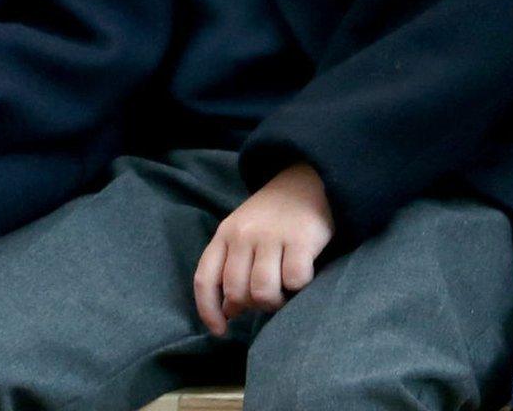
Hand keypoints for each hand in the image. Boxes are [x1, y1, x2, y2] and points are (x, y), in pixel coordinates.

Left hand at [193, 162, 333, 336]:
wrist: (306, 180)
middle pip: (236, 292)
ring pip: (263, 292)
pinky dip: (300, 287)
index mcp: (223, 236)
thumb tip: (227, 312)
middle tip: (269, 298)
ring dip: (276, 302)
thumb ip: (232, 268)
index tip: (220, 332)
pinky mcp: (300, 239)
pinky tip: (304, 275)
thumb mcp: (243, 235)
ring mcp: (270, 236)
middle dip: (252, 306)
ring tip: (286, 290)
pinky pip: (295, 281)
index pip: (205, 280)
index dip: (208, 311)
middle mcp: (242, 236)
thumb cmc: (273, 217)